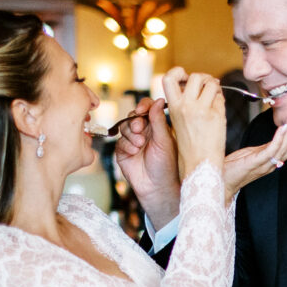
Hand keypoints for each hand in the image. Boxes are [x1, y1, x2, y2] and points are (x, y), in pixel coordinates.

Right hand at [115, 96, 179, 228]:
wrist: (157, 187)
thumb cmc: (167, 165)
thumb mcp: (165, 140)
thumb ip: (159, 120)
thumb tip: (158, 99)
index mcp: (157, 127)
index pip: (148, 108)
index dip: (143, 106)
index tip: (141, 110)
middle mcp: (145, 132)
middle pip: (133, 116)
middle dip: (135, 122)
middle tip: (140, 130)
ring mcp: (133, 141)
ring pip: (125, 128)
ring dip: (131, 135)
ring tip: (140, 146)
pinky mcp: (123, 152)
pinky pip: (120, 142)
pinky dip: (126, 146)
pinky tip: (134, 153)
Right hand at [161, 68, 225, 176]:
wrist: (200, 164)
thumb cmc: (192, 144)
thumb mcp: (180, 120)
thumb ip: (186, 101)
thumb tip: (200, 82)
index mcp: (173, 107)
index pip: (169, 78)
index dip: (178, 72)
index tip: (186, 77)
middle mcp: (185, 106)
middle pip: (195, 76)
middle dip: (203, 78)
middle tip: (207, 87)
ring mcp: (201, 110)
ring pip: (210, 83)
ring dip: (215, 87)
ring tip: (214, 97)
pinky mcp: (215, 115)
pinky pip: (220, 97)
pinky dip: (220, 100)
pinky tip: (218, 110)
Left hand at [223, 108, 286, 203]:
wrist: (221, 181)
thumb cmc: (233, 168)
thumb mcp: (251, 156)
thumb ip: (262, 150)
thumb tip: (270, 143)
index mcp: (271, 161)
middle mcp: (271, 164)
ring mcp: (265, 164)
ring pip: (284, 147)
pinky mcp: (257, 162)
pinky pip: (272, 149)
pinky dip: (279, 138)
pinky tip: (283, 127)